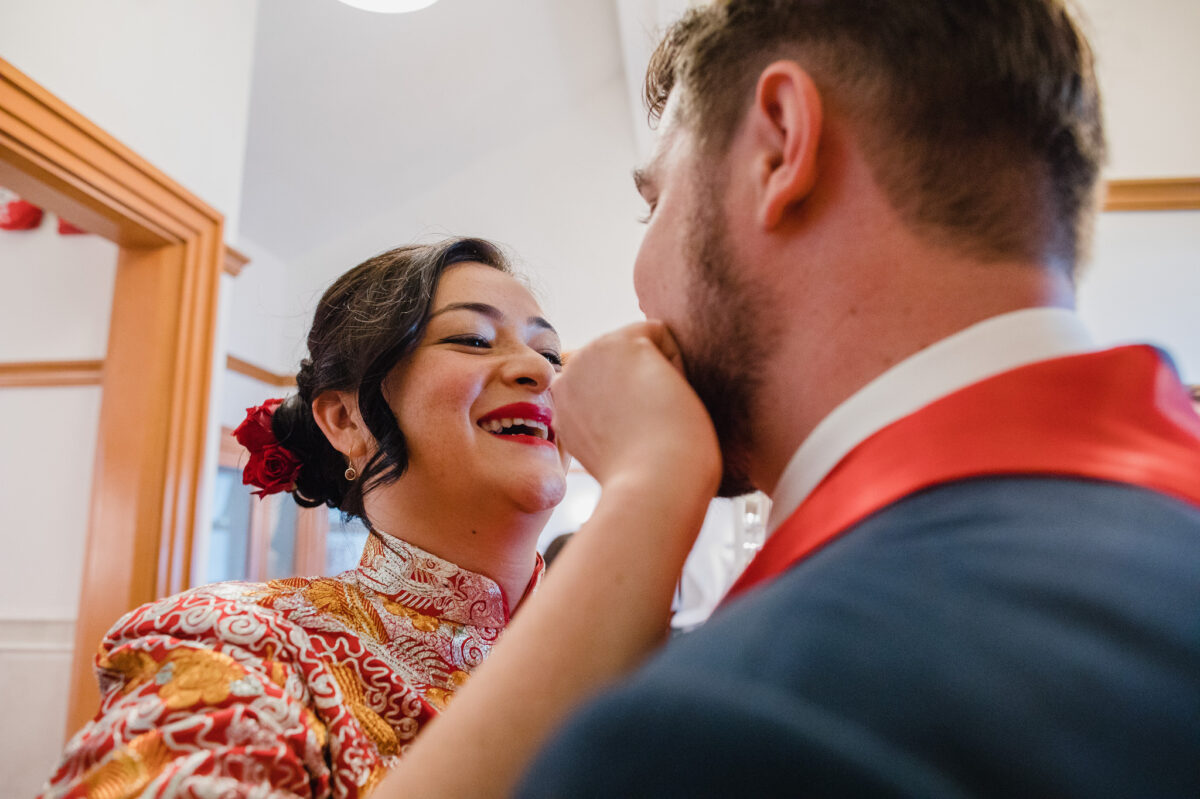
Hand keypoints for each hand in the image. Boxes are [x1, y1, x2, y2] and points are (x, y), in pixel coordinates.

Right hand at [551, 321, 720, 493]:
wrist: (653, 487)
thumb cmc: (648, 479)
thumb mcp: (611, 447)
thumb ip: (606, 417)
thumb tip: (624, 393)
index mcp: (565, 406)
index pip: (612, 383)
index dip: (636, 409)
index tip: (636, 442)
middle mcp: (568, 379)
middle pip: (628, 363)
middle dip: (647, 389)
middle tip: (648, 431)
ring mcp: (588, 357)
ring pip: (645, 346)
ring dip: (662, 378)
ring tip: (656, 417)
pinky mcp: (618, 343)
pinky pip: (664, 335)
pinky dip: (677, 366)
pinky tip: (665, 400)